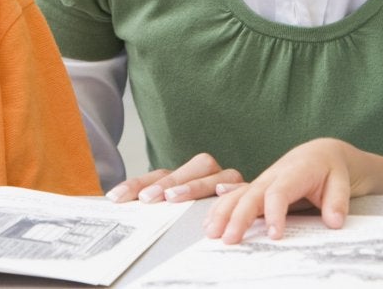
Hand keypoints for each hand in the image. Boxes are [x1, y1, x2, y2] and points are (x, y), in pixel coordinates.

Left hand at [105, 153, 243, 203]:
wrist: (266, 199)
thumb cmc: (213, 215)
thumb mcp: (182, 210)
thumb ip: (161, 207)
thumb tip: (120, 207)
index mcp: (191, 176)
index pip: (162, 173)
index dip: (138, 182)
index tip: (116, 196)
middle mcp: (212, 174)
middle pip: (192, 167)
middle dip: (167, 181)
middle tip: (147, 198)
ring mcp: (232, 182)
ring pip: (214, 174)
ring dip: (192, 185)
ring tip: (173, 198)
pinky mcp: (251, 192)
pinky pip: (242, 188)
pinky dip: (232, 190)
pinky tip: (221, 194)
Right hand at [205, 139, 360, 243]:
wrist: (321, 153)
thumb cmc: (330, 168)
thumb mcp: (342, 182)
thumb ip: (338, 202)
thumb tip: (334, 222)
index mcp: (295, 171)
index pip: (279, 193)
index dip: (274, 214)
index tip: (273, 235)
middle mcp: (273, 175)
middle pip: (251, 195)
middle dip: (237, 217)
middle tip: (228, 239)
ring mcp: (262, 181)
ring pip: (238, 195)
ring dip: (222, 213)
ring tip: (210, 232)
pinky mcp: (257, 188)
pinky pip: (235, 197)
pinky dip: (220, 208)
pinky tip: (209, 221)